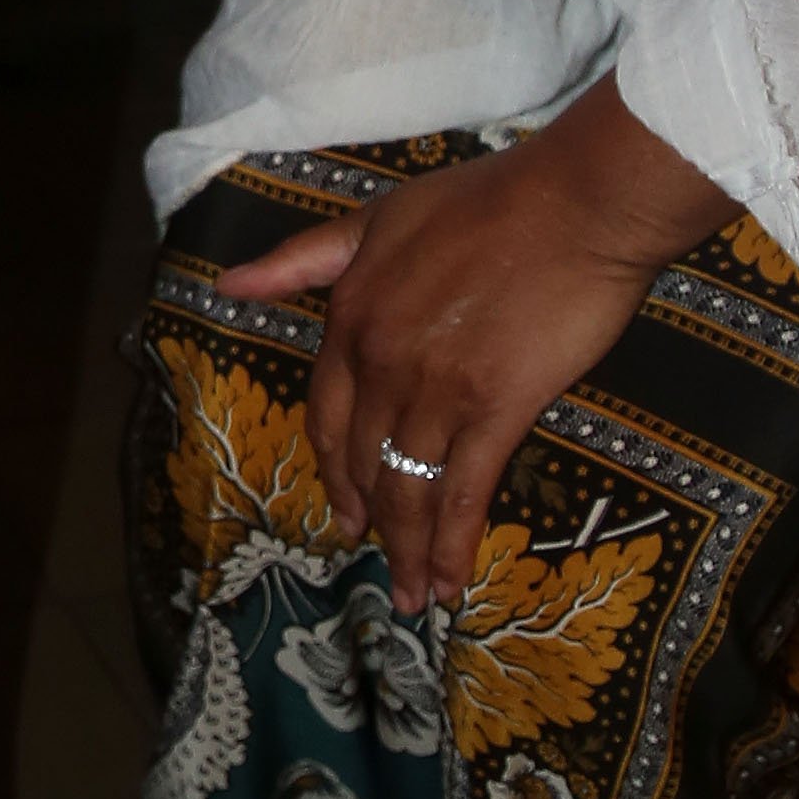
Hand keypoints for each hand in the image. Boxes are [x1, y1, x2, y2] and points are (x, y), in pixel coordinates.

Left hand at [223, 84, 723, 613]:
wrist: (570, 204)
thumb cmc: (484, 203)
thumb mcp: (377, 218)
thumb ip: (304, 259)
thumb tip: (228, 285)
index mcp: (350, 318)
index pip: (326, 415)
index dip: (332, 471)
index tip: (343, 510)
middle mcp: (381, 362)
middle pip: (363, 462)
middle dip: (371, 521)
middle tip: (382, 564)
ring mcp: (435, 391)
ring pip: (408, 488)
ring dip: (410, 550)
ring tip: (415, 596)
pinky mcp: (495, 410)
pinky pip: (463, 493)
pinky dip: (454, 544)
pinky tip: (454, 582)